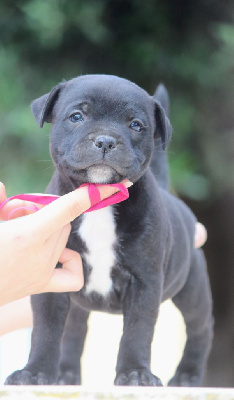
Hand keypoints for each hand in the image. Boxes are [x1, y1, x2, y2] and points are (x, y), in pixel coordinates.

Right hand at [0, 181, 130, 305]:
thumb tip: (3, 186)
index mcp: (27, 234)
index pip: (69, 208)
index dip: (94, 194)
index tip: (115, 185)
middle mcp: (41, 253)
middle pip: (64, 220)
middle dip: (48, 211)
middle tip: (22, 214)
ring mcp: (43, 272)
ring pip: (65, 239)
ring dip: (53, 229)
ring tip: (26, 232)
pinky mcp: (41, 285)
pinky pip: (71, 275)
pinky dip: (69, 260)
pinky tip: (54, 253)